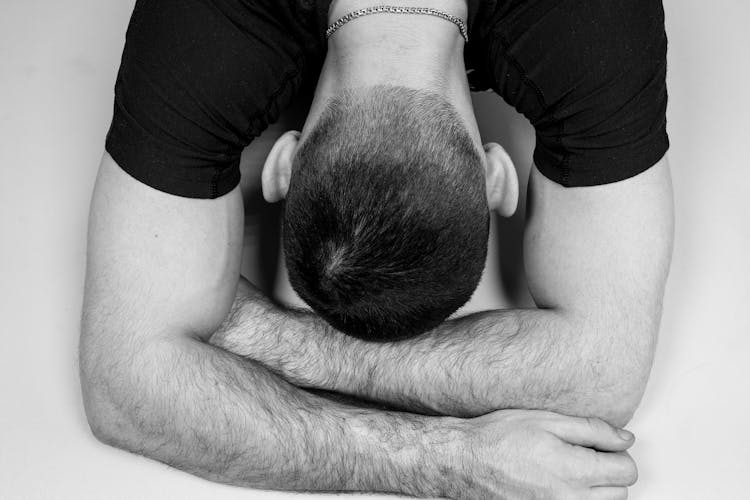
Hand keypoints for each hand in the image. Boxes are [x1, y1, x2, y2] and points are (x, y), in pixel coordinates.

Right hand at [439, 410, 637, 499]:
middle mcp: (570, 499)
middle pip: (620, 492)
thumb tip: (624, 439)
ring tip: (569, 471)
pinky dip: (576, 499)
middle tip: (583, 455)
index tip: (602, 446)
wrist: (465, 461)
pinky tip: (558, 484)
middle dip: (609, 472)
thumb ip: (592, 430)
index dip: (617, 452)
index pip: (627, 470)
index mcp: (574, 470)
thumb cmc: (498, 438)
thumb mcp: (547, 420)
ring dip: (595, 490)